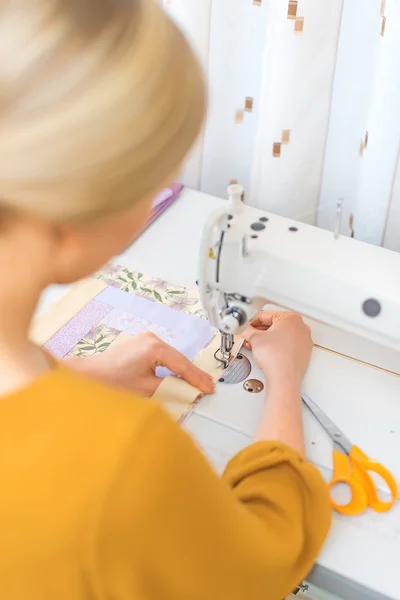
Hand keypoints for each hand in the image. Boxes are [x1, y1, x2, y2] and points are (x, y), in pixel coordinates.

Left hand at [66, 332, 214, 396]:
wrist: (90, 375)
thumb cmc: (112, 380)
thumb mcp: (146, 389)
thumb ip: (170, 388)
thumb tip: (186, 391)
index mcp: (154, 347)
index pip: (183, 365)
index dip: (197, 379)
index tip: (208, 388)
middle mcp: (152, 338)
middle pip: (180, 359)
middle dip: (193, 374)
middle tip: (209, 386)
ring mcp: (147, 339)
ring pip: (173, 356)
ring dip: (184, 370)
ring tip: (199, 382)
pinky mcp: (142, 344)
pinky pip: (164, 355)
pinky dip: (173, 366)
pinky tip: (181, 374)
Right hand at [243, 311, 312, 388]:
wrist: (284, 378)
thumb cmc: (276, 358)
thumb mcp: (255, 338)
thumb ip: (248, 330)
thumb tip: (246, 330)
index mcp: (291, 318)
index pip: (266, 315)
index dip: (252, 321)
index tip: (247, 326)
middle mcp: (301, 327)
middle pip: (275, 324)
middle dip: (260, 331)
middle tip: (250, 336)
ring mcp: (304, 340)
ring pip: (282, 335)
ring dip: (268, 339)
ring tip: (258, 345)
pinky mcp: (304, 352)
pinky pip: (288, 344)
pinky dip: (278, 346)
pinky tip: (268, 352)